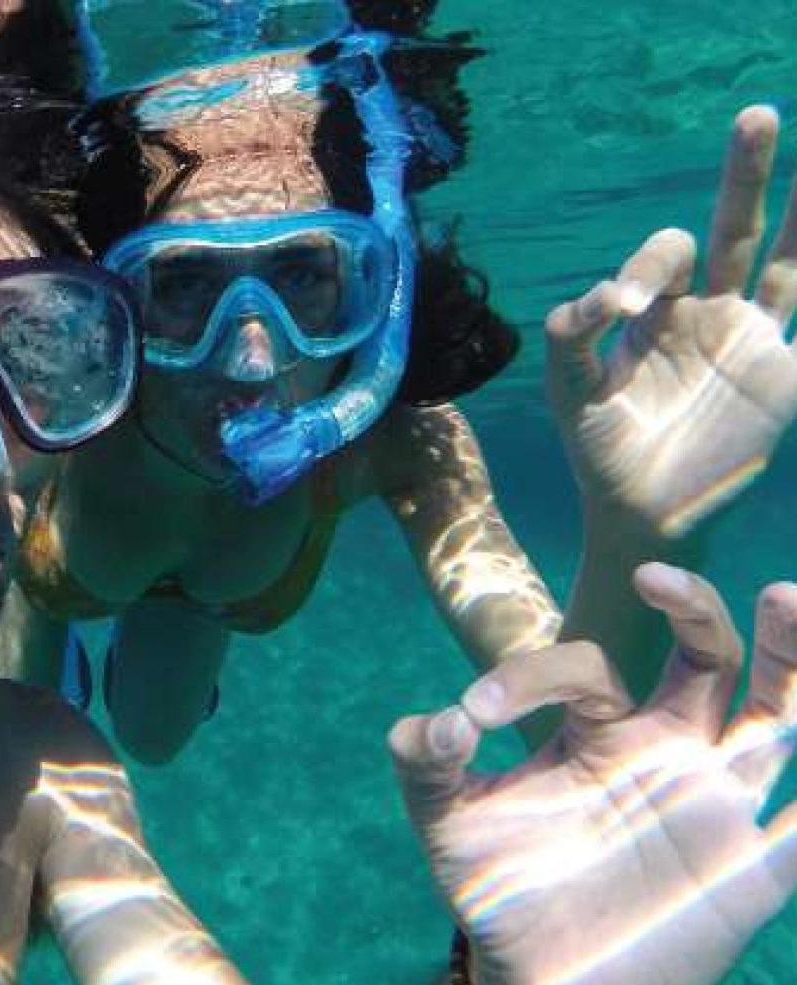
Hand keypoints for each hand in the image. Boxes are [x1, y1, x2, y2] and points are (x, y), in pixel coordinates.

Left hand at [391, 564, 796, 984]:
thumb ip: (425, 761)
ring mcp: (713, 806)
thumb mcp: (448, 818)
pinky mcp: (745, 873)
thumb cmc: (501, 884)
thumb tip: (438, 719)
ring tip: (785, 594)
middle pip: (709, 659)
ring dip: (790, 661)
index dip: (530, 676)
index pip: (588, 668)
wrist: (536, 976)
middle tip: (654, 573)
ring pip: (773, 718)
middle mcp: (668, 752)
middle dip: (694, 608)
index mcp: (603, 731)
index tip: (473, 713)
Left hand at [547, 105, 796, 537]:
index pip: (664, 256)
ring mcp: (751, 343)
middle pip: (736, 230)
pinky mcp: (782, 380)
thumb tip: (600, 297)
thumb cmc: (600, 450)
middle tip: (754, 114)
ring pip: (792, 264)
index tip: (622, 306)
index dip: (646, 267)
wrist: (638, 513)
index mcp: (657, 310)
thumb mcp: (568, 393)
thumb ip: (568, 340)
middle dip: (745, 176)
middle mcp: (709, 314)